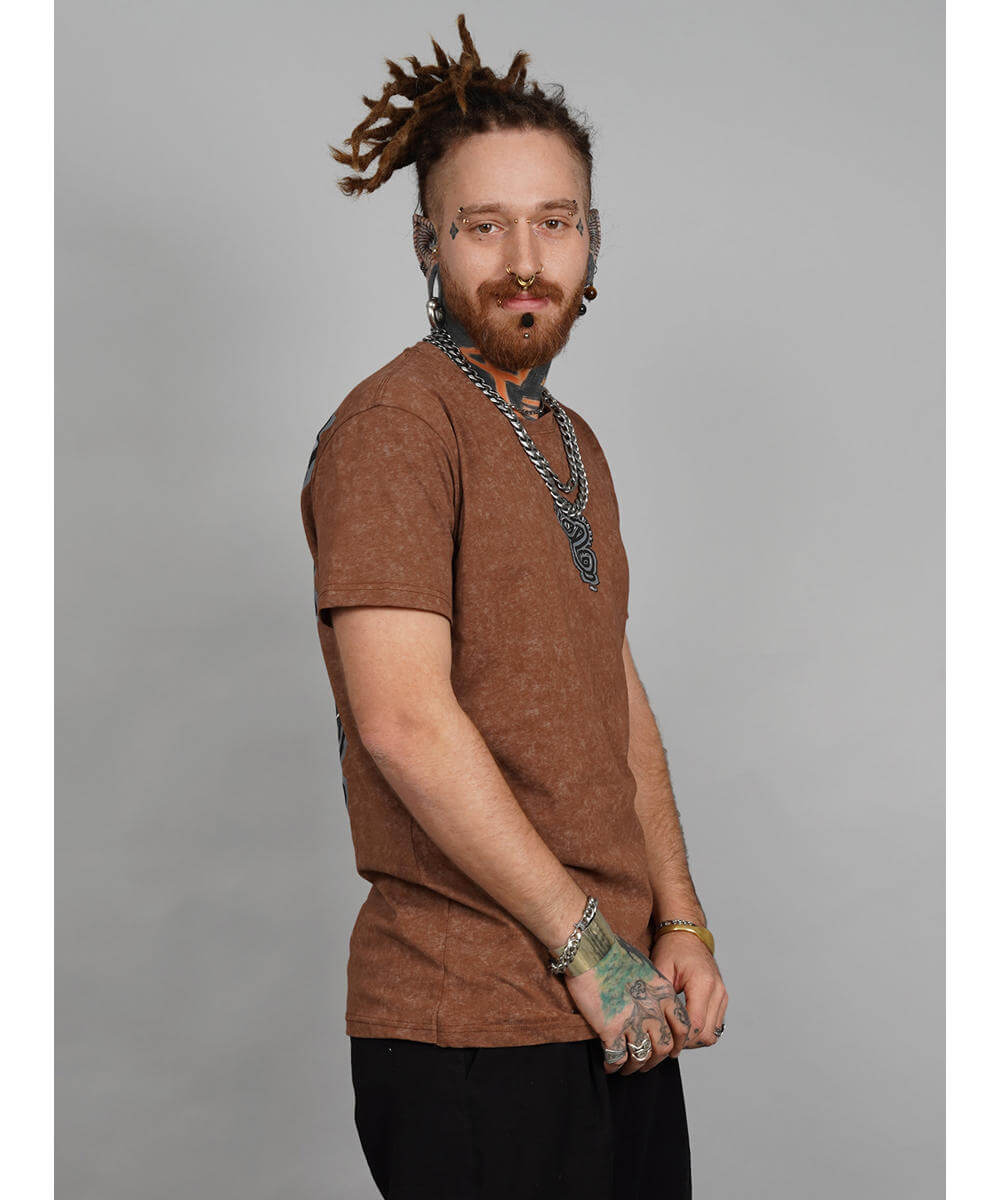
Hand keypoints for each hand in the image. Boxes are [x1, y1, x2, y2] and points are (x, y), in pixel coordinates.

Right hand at [564, 930, 692, 1074]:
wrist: (590, 949)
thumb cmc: (612, 953)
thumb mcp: (643, 967)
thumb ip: (652, 988)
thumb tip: (650, 1002)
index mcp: (663, 993)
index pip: (682, 1026)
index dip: (677, 1043)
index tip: (670, 1050)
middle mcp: (652, 1009)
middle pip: (664, 1046)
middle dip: (656, 1060)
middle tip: (648, 1063)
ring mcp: (633, 1020)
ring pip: (642, 1056)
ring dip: (635, 1067)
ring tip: (628, 1069)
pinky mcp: (611, 1028)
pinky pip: (617, 1057)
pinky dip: (614, 1065)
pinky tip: (609, 1066)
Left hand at [649, 931, 727, 1049]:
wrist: (687, 934)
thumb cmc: (672, 947)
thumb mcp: (661, 967)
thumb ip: (660, 994)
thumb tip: (654, 1020)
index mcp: (702, 983)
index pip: (696, 1024)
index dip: (680, 1038)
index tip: (665, 1041)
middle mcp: (717, 991)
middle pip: (706, 1034)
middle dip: (686, 1042)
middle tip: (667, 1040)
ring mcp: (722, 996)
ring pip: (713, 1034)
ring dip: (695, 1039)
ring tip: (675, 1033)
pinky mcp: (722, 999)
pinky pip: (715, 1026)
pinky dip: (701, 1031)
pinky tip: (685, 1025)